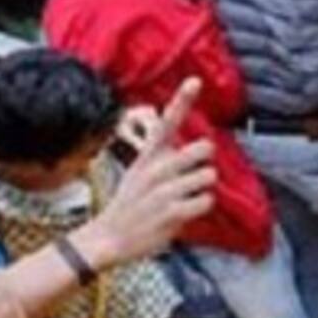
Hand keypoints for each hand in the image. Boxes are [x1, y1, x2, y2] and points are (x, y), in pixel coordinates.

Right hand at [72, 79, 216, 271]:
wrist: (109, 238)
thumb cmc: (130, 204)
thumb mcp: (139, 171)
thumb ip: (165, 157)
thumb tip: (199, 146)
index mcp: (148, 156)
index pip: (167, 122)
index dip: (183, 100)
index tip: (195, 80)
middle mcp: (157, 169)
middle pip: (204, 148)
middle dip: (204, 162)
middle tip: (191, 176)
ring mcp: (164, 191)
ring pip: (209, 176)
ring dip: (202, 189)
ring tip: (182, 198)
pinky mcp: (172, 212)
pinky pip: (206, 201)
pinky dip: (201, 207)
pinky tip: (183, 213)